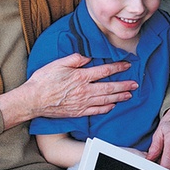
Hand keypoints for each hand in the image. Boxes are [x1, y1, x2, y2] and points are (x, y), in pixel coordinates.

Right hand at [0, 53, 136, 128]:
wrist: (33, 100)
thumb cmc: (44, 80)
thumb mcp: (59, 64)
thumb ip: (76, 59)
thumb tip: (90, 57)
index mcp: (81, 76)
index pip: (104, 71)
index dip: (118, 68)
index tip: (127, 65)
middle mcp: (84, 90)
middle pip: (109, 87)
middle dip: (124, 85)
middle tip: (135, 84)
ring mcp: (82, 103)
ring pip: (106, 100)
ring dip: (119, 97)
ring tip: (129, 95)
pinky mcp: (78, 112)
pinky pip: (96, 111)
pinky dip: (106, 108)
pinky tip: (113, 106)